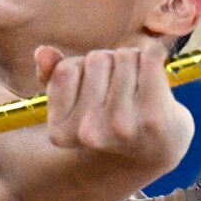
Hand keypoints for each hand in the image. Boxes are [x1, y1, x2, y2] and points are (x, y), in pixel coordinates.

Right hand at [33, 42, 193, 170]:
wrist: (158, 148)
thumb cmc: (113, 118)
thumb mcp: (77, 103)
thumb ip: (53, 77)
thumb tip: (42, 52)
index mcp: (61, 132)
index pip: (66, 69)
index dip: (83, 68)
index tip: (96, 90)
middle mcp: (89, 133)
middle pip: (97, 59)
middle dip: (110, 63)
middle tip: (122, 86)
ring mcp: (122, 125)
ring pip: (124, 56)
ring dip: (134, 61)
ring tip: (138, 85)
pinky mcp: (154, 115)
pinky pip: (150, 57)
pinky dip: (154, 54)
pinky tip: (156, 71)